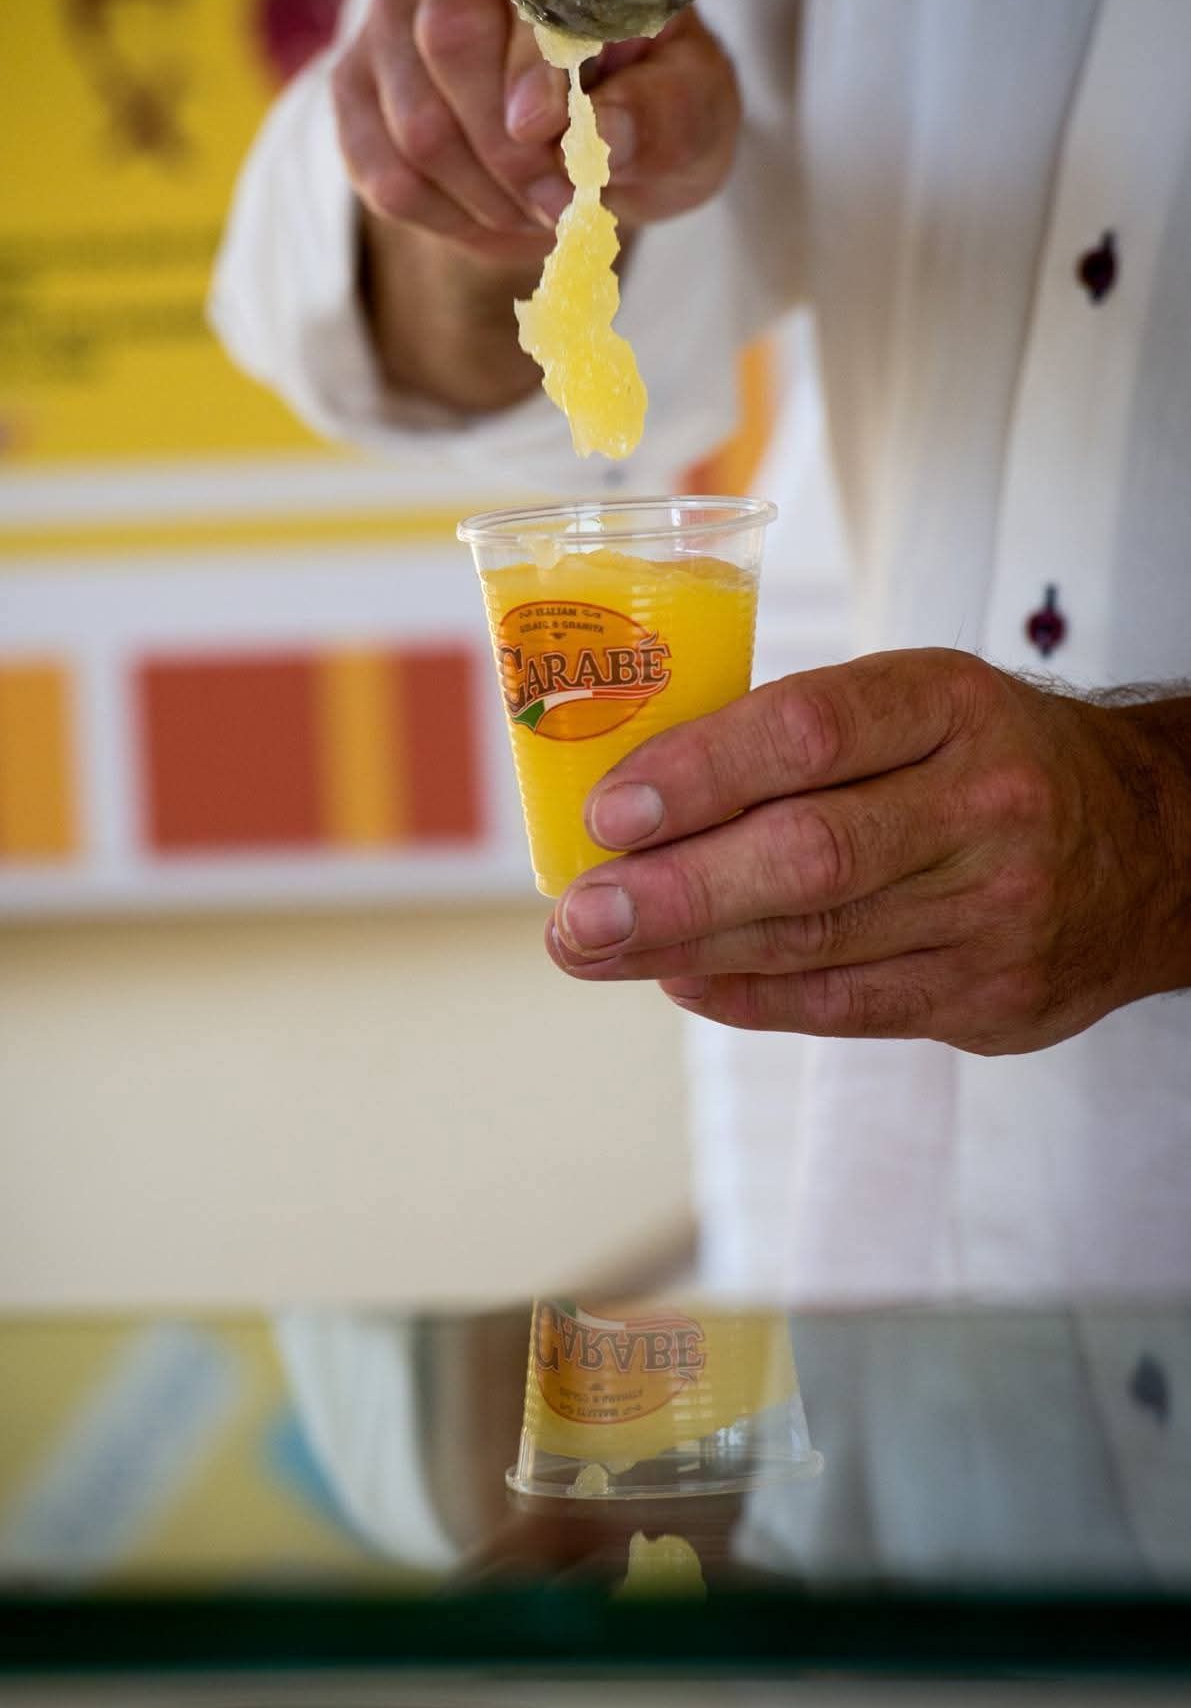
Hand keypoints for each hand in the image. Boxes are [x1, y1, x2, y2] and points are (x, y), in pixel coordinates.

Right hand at [331, 0, 741, 267]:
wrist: (604, 135)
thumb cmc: (654, 102)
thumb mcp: (693, 104)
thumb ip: (662, 112)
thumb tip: (605, 134)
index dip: (528, 74)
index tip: (558, 141)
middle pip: (443, 53)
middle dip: (509, 152)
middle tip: (562, 201)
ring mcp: (389, 26)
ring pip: (412, 131)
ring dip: (485, 197)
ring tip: (536, 210)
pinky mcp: (357, 95)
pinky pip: (384, 179)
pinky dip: (447, 220)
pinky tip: (493, 217)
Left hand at [547, 651, 1190, 1056]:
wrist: (1150, 844)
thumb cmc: (984, 758)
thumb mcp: (915, 703)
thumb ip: (796, 740)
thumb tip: (633, 800)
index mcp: (949, 704)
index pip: (811, 732)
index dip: (698, 774)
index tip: (606, 812)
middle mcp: (983, 804)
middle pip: (809, 855)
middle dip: (672, 891)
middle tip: (575, 916)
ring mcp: (996, 910)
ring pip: (817, 941)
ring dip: (684, 951)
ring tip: (592, 949)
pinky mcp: (992, 996)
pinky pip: (848, 1004)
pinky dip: (750, 995)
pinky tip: (679, 978)